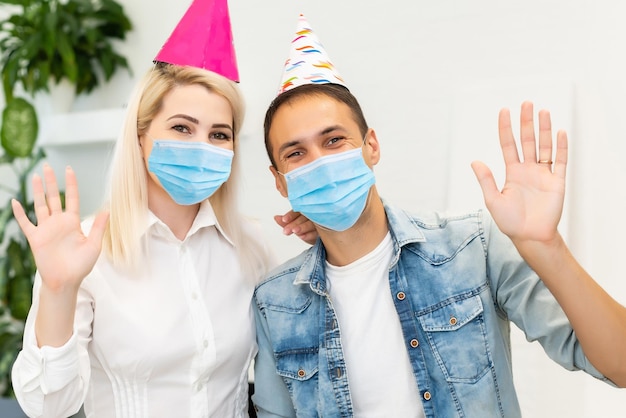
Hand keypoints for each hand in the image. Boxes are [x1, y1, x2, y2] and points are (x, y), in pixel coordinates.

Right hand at [12, 164, 108, 292]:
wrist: (66, 281)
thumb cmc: (81, 266)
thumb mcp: (94, 245)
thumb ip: (99, 227)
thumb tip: (108, 209)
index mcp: (73, 222)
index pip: (71, 198)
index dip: (70, 183)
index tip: (69, 169)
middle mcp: (58, 222)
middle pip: (53, 197)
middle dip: (50, 182)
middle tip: (47, 166)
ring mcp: (46, 229)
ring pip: (39, 205)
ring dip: (36, 191)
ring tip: (34, 176)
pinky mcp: (35, 238)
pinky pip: (25, 223)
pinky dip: (19, 213)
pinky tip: (15, 201)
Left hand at [274, 210, 317, 244]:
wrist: (321, 239)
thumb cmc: (307, 230)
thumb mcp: (295, 226)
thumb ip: (285, 223)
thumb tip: (275, 217)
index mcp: (304, 211)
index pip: (297, 211)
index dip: (290, 215)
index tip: (284, 220)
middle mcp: (312, 215)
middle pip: (303, 217)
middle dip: (293, 224)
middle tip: (286, 231)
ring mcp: (320, 222)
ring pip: (311, 223)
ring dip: (302, 227)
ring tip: (295, 232)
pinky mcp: (325, 230)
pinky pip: (318, 232)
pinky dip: (310, 234)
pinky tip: (303, 236)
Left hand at [471, 101, 566, 242]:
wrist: (530, 237)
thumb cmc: (510, 222)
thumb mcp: (493, 200)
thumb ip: (486, 180)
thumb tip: (474, 161)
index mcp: (512, 172)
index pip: (508, 145)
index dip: (506, 128)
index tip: (504, 111)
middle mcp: (528, 170)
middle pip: (527, 140)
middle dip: (526, 122)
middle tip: (526, 103)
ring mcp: (543, 174)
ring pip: (544, 146)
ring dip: (544, 129)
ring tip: (542, 111)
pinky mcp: (557, 182)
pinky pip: (560, 161)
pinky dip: (561, 147)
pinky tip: (559, 132)